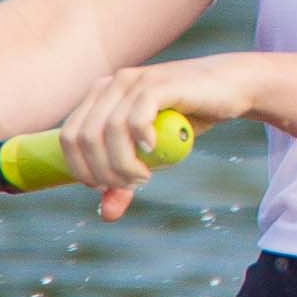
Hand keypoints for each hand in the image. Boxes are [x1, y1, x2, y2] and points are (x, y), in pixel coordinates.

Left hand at [59, 55, 255, 220]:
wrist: (228, 88)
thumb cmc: (185, 121)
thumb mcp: (151, 155)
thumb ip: (126, 179)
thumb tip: (107, 214)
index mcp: (99, 96)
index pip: (68, 137)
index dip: (79, 168)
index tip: (103, 186)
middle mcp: (111, 85)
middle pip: (84, 138)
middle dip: (103, 171)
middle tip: (131, 184)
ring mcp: (134, 81)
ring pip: (109, 131)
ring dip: (123, 164)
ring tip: (144, 175)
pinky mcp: (158, 84)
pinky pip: (135, 118)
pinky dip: (140, 141)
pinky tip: (152, 149)